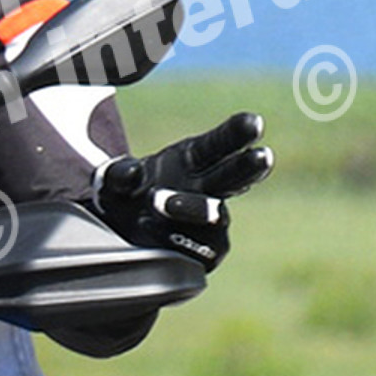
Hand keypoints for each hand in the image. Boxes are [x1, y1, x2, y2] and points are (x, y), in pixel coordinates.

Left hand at [94, 112, 272, 269]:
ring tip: (158, 202)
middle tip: (263, 157)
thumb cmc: (126, 195)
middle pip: (236, 175)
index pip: (222, 143)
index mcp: (196, 159)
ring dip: (192, 207)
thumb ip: (118, 173)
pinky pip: (201, 249)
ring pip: (216, 215)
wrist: (120, 233)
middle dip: (250, 166)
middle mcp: (210, 188)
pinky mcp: (206, 252)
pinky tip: (152, 230)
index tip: (254, 123)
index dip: (238, 133)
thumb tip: (130, 173)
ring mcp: (211, 222)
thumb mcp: (112, 180)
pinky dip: (177, 239)